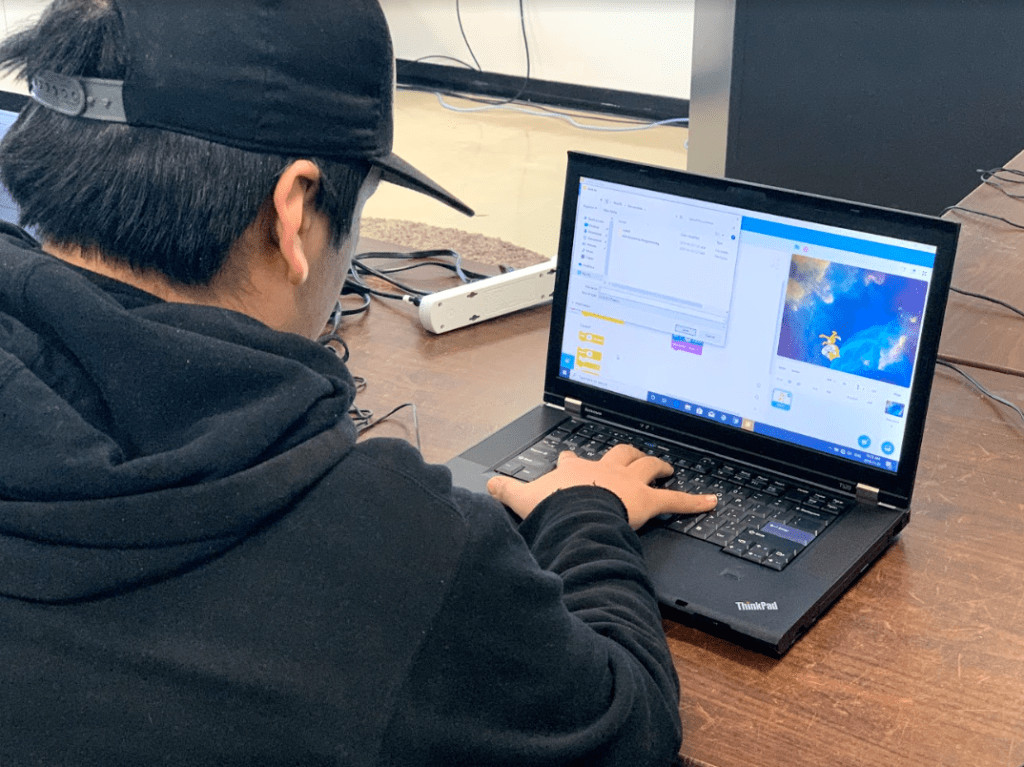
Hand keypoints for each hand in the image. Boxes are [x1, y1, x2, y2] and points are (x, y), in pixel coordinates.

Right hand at [487, 443, 718, 529]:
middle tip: (636, 456)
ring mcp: (627, 482)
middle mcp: (603, 469)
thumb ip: (504, 490)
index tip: (572, 459)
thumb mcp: (521, 498)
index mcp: (574, 470)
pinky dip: (695, 501)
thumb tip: (486, 484)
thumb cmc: (553, 508)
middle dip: (627, 454)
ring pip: (646, 466)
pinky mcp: (647, 500)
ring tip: (669, 467)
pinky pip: (676, 500)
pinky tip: (712, 502)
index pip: (572, 459)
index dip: (573, 459)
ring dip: (658, 466)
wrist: (575, 514)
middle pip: (618, 454)